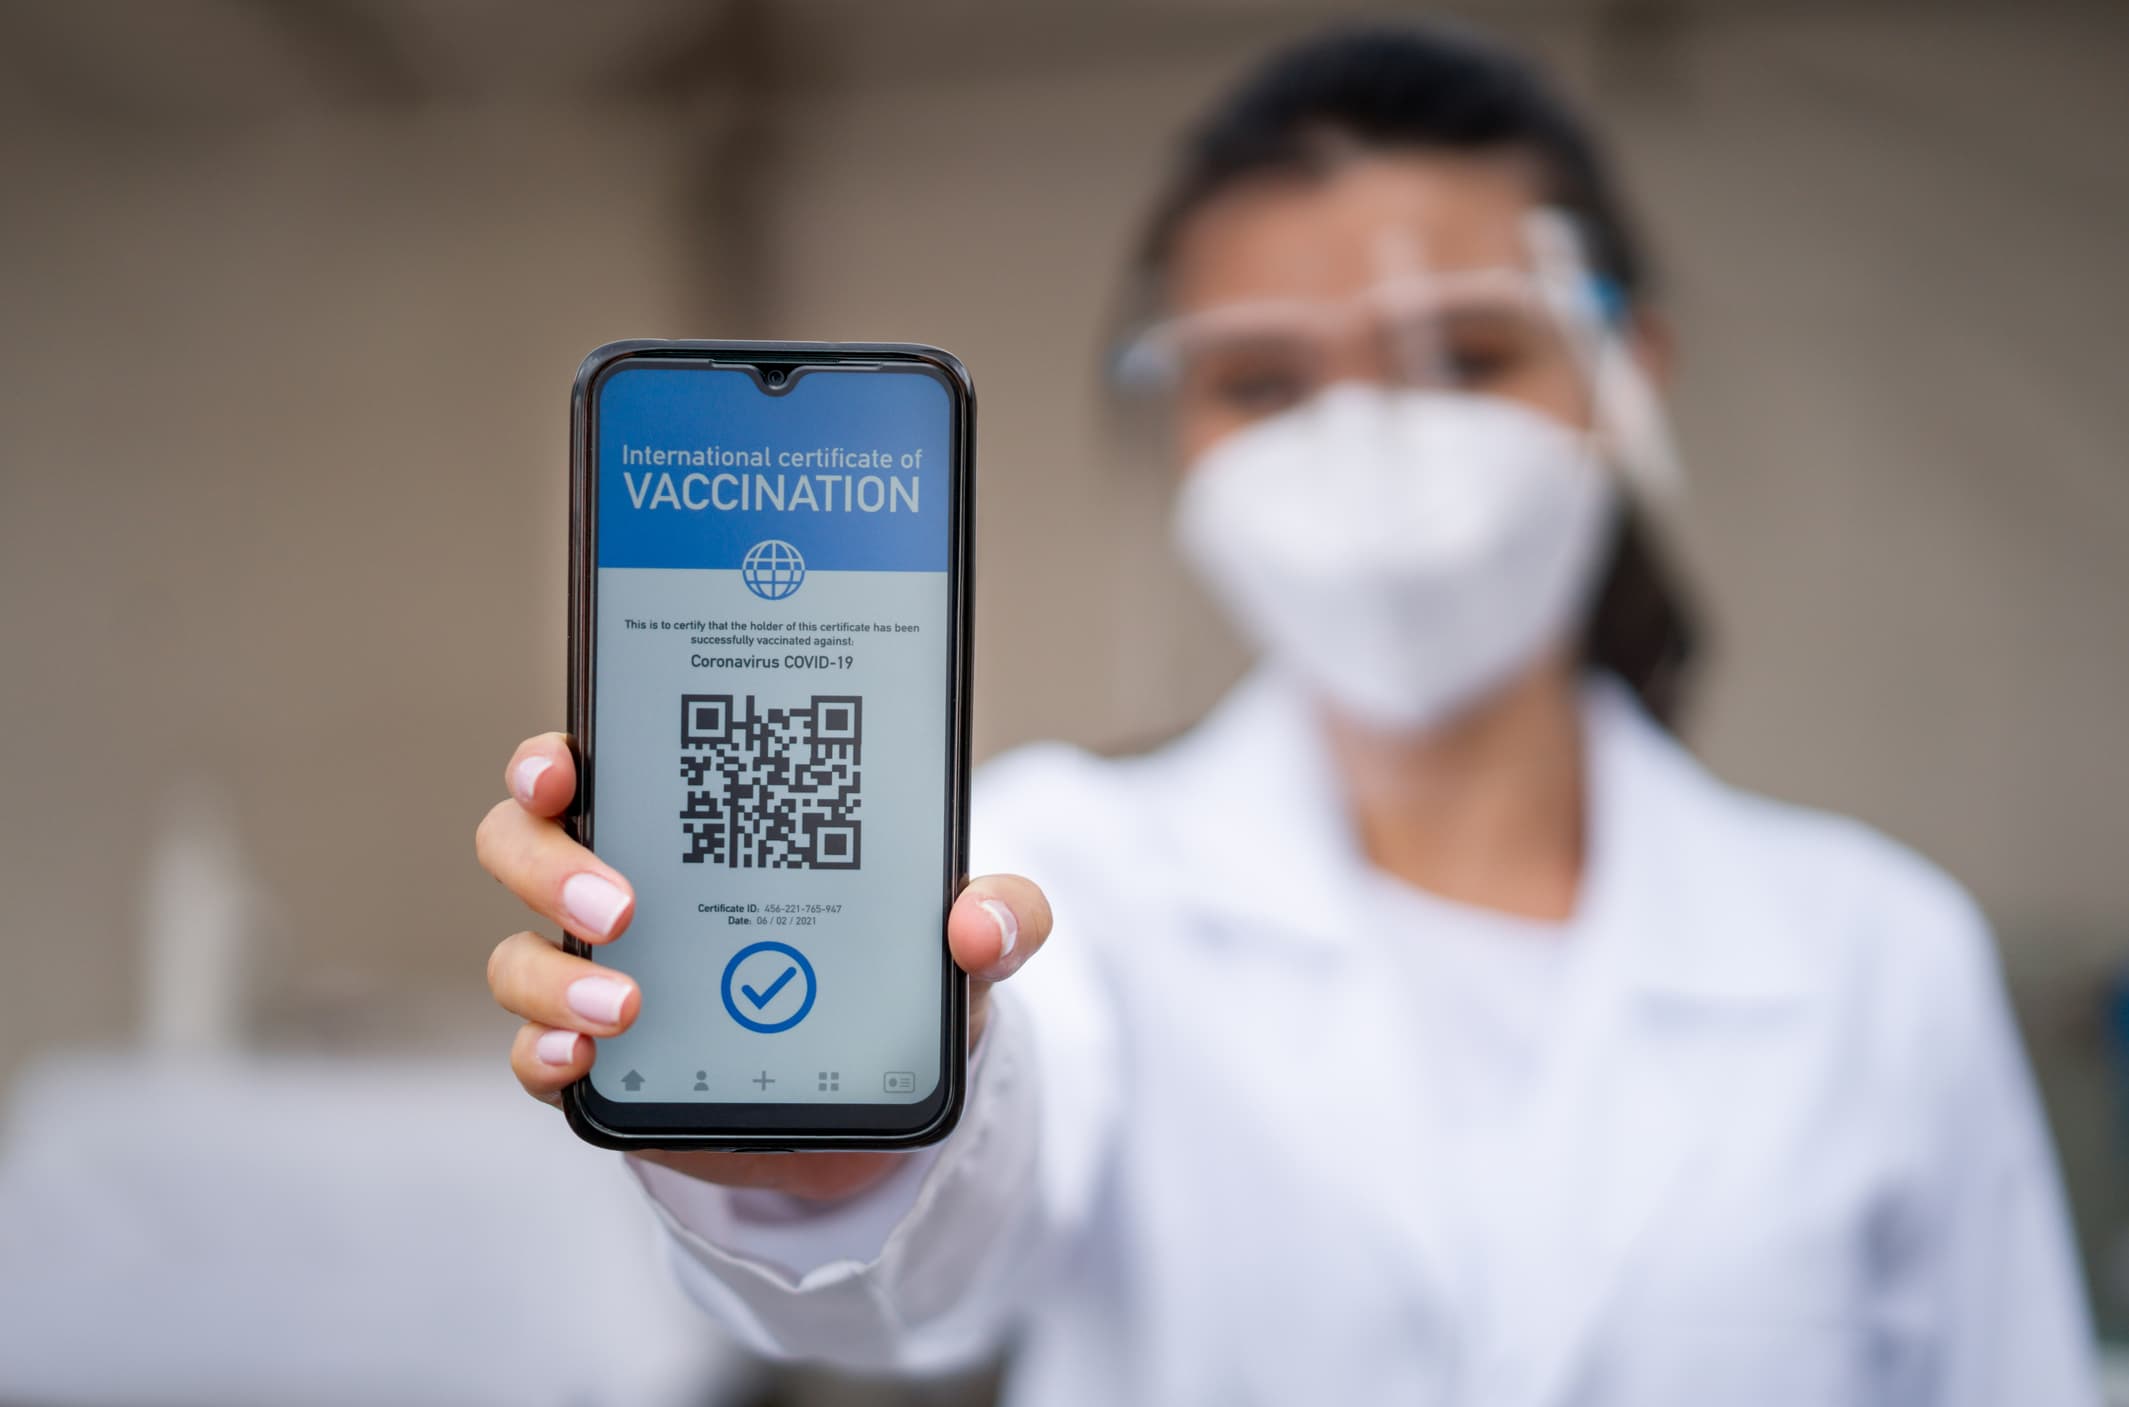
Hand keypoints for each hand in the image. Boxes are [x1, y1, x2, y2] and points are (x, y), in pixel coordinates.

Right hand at [474, 732, 1051, 1199]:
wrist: (878, 1091)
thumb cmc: (898, 975)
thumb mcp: (961, 943)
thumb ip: (999, 915)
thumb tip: (979, 924)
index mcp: (692, 819)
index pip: (591, 761)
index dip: (552, 756)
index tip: (563, 767)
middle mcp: (622, 882)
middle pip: (522, 843)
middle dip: (550, 863)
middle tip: (625, 903)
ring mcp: (600, 973)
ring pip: (518, 955)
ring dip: (553, 976)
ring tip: (626, 1004)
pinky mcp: (602, 1062)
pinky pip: (538, 1056)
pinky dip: (545, 1055)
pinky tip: (582, 1060)